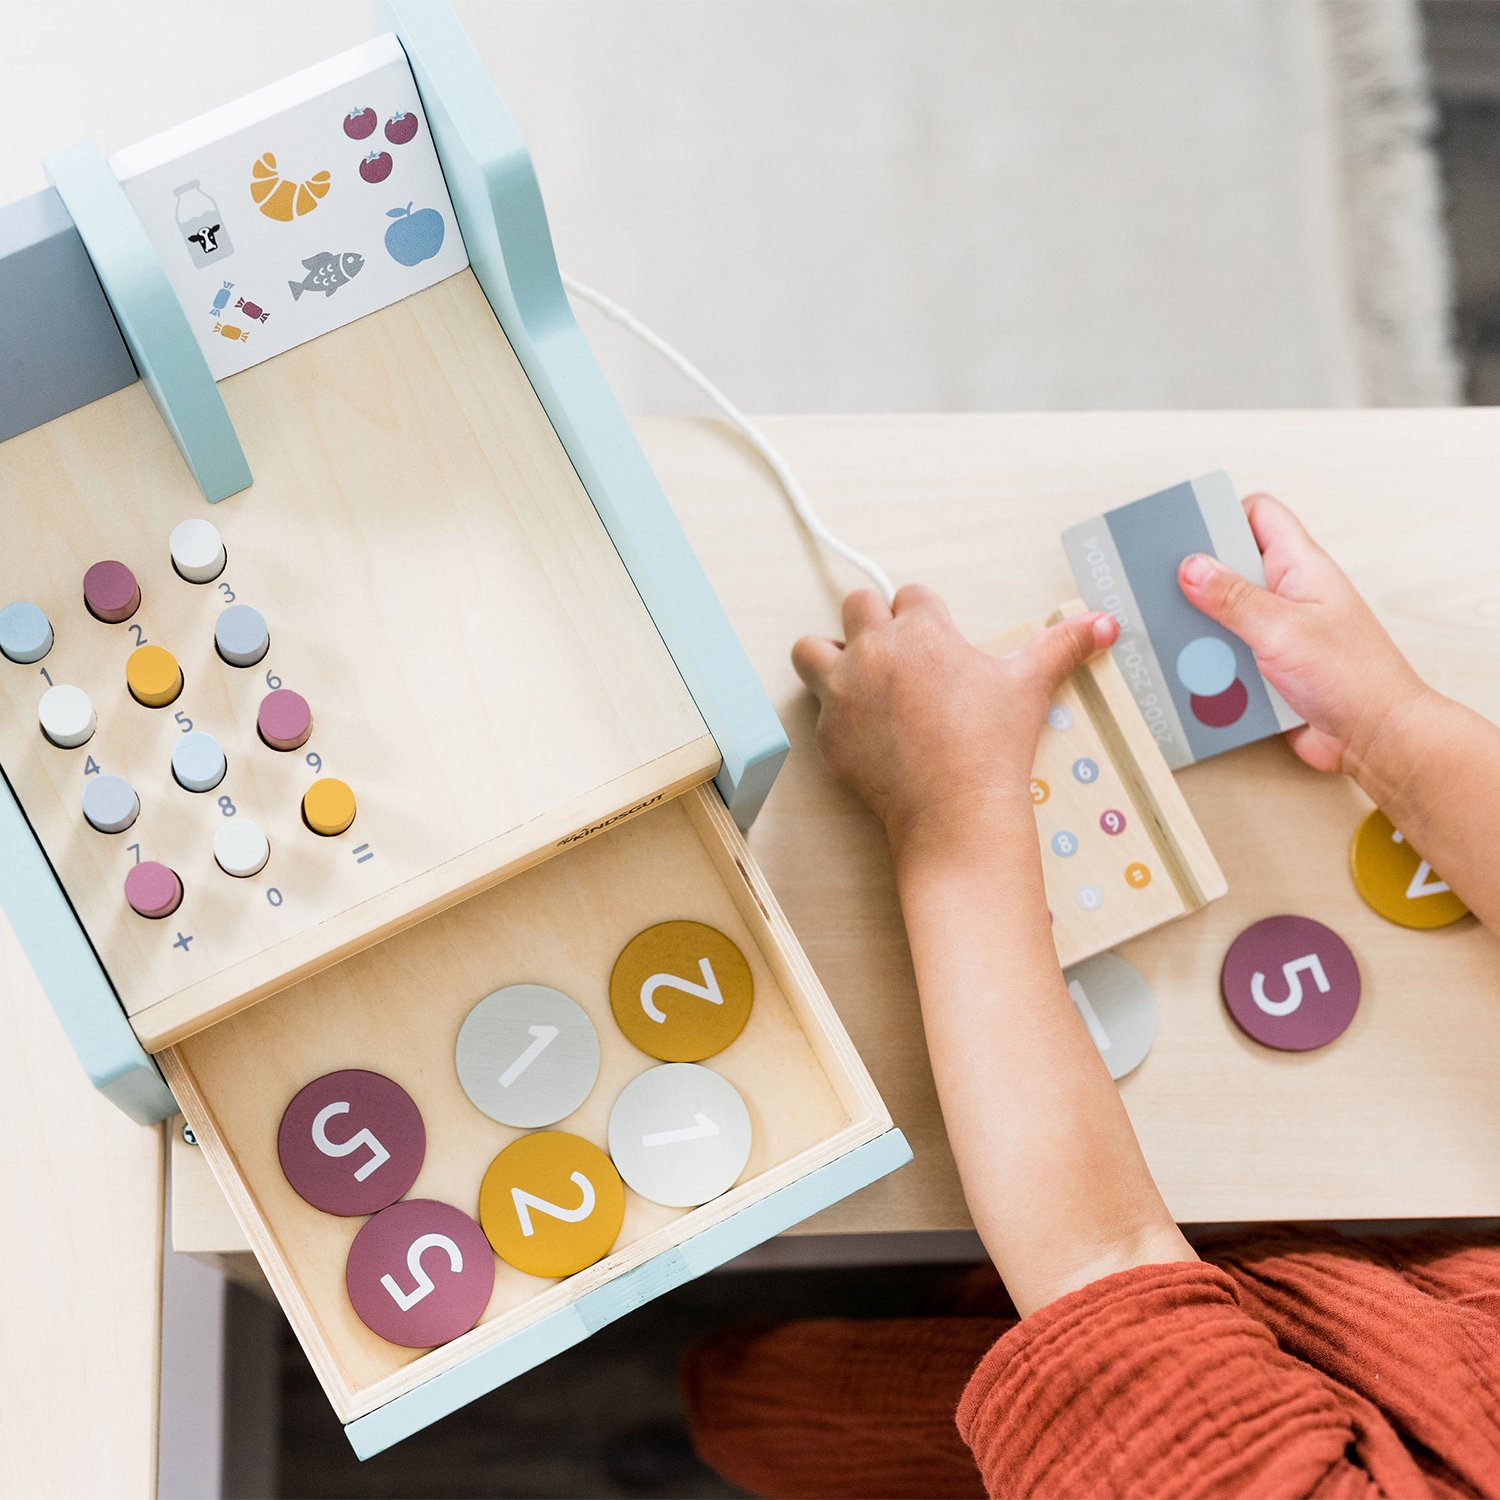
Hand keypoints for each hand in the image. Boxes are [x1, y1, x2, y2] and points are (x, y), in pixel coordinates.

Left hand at [791, 585, 1117, 844]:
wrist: (954, 811)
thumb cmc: (992, 745)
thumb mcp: (1029, 686)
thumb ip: (1063, 646)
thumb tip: (1105, 623)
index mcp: (920, 630)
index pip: (910, 594)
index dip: (924, 616)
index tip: (936, 641)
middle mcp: (873, 652)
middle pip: (855, 606)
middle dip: (874, 624)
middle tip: (898, 658)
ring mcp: (843, 693)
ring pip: (811, 649)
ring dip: (830, 656)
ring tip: (857, 679)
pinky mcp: (829, 734)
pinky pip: (817, 710)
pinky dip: (837, 716)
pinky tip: (867, 733)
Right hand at [1177, 494, 1431, 776]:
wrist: (1376, 738)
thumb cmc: (1354, 677)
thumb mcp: (1283, 629)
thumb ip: (1233, 598)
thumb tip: (1191, 566)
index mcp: (1300, 567)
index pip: (1258, 516)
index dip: (1221, 515)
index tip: (1182, 533)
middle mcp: (1287, 594)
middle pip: (1230, 568)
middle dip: (1195, 580)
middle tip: (1159, 589)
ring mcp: (1277, 631)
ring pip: (1222, 617)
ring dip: (1199, 630)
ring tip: (1171, 638)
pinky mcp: (1267, 667)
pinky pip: (1226, 656)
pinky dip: (1208, 664)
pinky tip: (1190, 675)